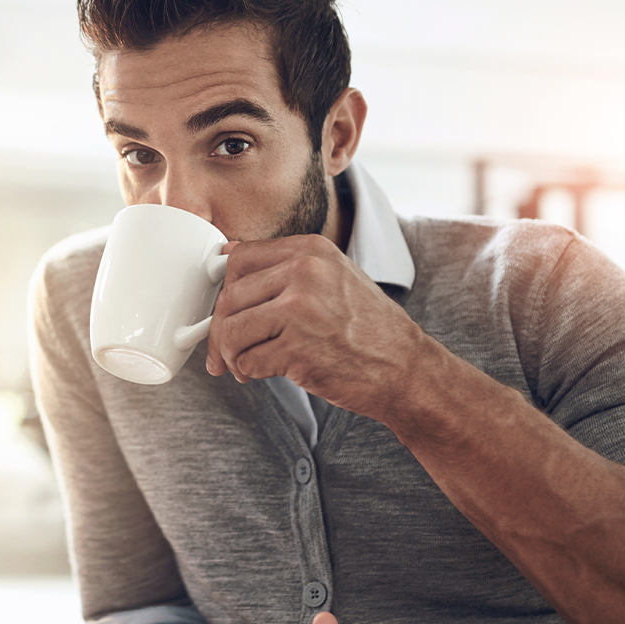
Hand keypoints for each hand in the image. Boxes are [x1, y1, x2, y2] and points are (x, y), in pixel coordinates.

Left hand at [204, 235, 430, 417]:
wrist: (404, 369)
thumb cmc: (368, 329)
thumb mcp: (332, 279)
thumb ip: (285, 269)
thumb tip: (227, 261)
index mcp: (311, 250)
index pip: (240, 259)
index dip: (224, 289)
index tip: (225, 310)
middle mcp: (305, 273)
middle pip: (229, 298)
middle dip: (220, 330)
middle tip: (224, 350)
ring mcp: (300, 310)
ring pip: (231, 330)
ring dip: (231, 354)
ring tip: (244, 364)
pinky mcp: (297, 349)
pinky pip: (247, 360)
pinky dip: (249, 371)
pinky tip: (263, 372)